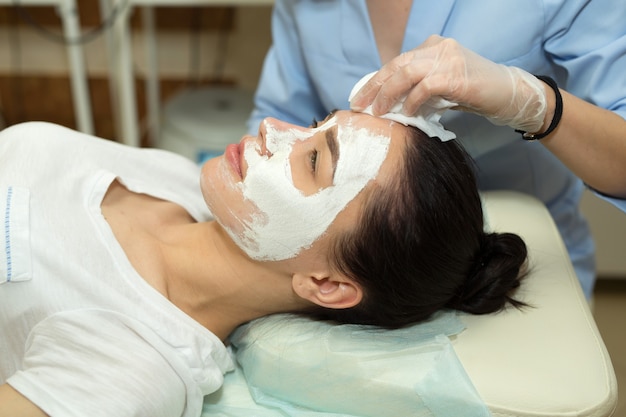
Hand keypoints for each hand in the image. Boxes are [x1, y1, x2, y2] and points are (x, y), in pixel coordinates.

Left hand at [350, 35, 547, 132]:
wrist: (509, 94)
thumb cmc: (474, 92)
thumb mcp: (441, 86)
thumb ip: (418, 87)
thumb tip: (390, 103)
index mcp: (432, 46)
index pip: (396, 62)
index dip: (376, 81)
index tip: (361, 99)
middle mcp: (438, 47)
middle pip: (396, 65)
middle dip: (374, 87)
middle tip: (360, 106)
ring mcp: (448, 58)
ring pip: (406, 73)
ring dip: (389, 95)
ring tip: (380, 112)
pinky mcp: (456, 75)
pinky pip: (424, 88)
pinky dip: (413, 103)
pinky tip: (409, 115)